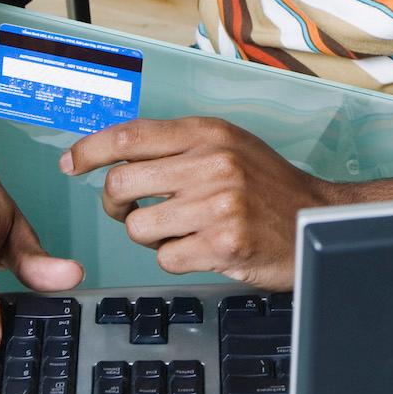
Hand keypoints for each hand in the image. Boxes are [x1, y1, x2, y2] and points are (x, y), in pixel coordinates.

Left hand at [61, 117, 341, 289]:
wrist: (319, 221)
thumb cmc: (272, 189)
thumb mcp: (230, 147)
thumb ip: (180, 147)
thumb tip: (117, 155)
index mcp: (209, 134)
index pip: (129, 136)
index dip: (90, 151)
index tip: (73, 164)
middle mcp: (213, 164)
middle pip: (122, 185)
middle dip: (117, 206)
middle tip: (131, 213)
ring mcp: (219, 205)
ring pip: (140, 228)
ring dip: (152, 237)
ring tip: (183, 232)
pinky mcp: (225, 244)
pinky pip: (167, 258)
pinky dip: (177, 259)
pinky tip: (204, 249)